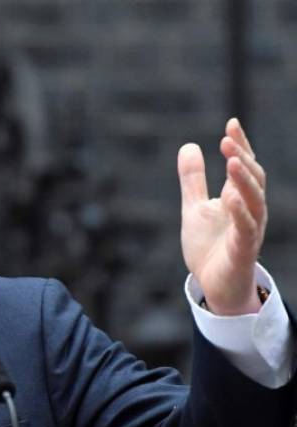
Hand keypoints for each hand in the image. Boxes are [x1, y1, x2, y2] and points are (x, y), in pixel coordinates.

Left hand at [178, 118, 265, 314]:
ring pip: (254, 201)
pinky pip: (246, 229)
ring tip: (232, 161)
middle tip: (227, 139)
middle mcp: (248, 211)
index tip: (231, 123)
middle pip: (252, 179)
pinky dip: (240, 213)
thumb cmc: (209, 246)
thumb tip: (188, 146)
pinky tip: (230, 198)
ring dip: (244, 180)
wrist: (212, 285)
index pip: (243, 167)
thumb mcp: (194, 207)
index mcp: (237, 199)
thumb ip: (193, 179)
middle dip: (242, 158)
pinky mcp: (243, 250)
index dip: (240, 145)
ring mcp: (248, 230)